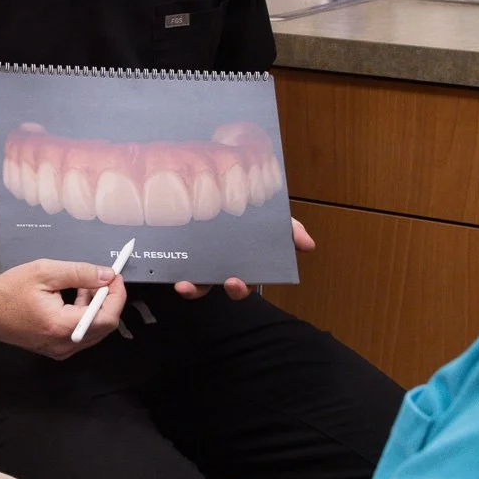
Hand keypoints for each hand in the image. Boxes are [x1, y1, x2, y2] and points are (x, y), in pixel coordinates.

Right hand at [0, 260, 126, 358]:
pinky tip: (75, 297)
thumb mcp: (45, 271)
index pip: (106, 317)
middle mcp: (62, 343)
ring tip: (85, 284)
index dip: (117, 295)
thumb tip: (107, 276)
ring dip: (97, 306)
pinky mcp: (55, 348)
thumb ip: (80, 273)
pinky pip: (81, 334)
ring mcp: (59, 349)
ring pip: (94, 330)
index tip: (115, 276)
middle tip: (103, 278)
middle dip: (108, 300)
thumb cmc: (8, 291)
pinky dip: (85, 315)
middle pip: (105, 326)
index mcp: (61, 325)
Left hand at [175, 217, 315, 299]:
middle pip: (221, 286)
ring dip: (192, 289)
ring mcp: (203, 262)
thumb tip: (309, 245)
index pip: (245, 282)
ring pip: (197, 283)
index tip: (235, 282)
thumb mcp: (274, 219)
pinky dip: (172, 269)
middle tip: (223, 282)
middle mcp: (223, 266)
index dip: (240, 287)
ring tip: (185, 285)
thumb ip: (291, 230)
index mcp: (244, 263)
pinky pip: (177, 266)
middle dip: (219, 288)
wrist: (219, 189)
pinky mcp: (184, 255)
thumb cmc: (252, 216)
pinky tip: (169, 270)